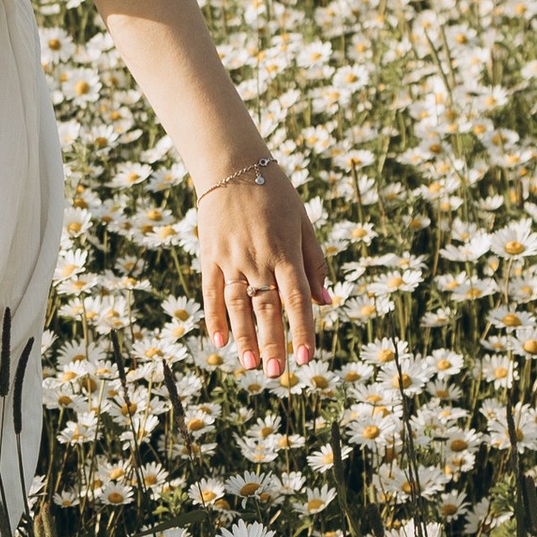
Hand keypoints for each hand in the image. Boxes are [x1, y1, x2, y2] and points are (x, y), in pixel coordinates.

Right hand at [198, 159, 329, 378]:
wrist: (232, 164)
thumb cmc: (276, 193)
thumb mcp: (303, 222)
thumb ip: (314, 262)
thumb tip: (326, 301)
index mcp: (285, 251)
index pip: (296, 299)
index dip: (301, 330)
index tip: (306, 358)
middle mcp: (257, 258)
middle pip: (266, 307)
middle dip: (273, 342)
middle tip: (277, 373)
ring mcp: (231, 258)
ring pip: (238, 305)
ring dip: (244, 337)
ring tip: (251, 364)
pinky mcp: (210, 255)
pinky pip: (211, 292)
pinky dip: (214, 317)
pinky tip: (219, 341)